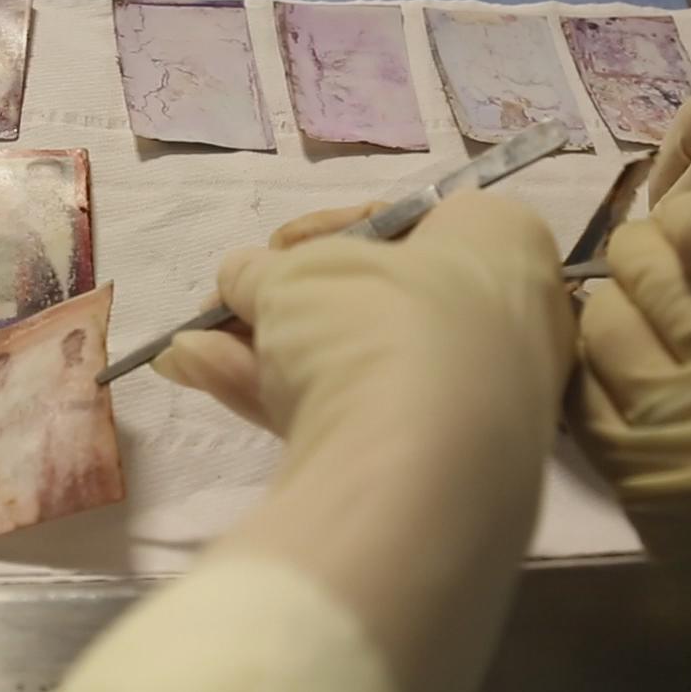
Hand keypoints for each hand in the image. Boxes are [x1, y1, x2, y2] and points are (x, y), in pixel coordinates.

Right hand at [154, 193, 574, 466]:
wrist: (413, 471)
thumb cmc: (375, 324)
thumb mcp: (296, 274)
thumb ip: (262, 271)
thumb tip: (244, 279)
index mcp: (502, 246)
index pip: (414, 220)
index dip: (329, 229)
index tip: (272, 248)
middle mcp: (505, 323)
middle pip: (373, 301)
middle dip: (283, 304)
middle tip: (224, 307)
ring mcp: (472, 405)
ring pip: (353, 365)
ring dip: (262, 352)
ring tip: (185, 349)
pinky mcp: (432, 471)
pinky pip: (350, 417)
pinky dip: (277, 396)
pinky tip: (202, 377)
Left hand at [571, 187, 690, 691]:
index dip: (690, 220)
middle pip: (646, 265)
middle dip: (644, 261)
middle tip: (659, 282)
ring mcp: (687, 428)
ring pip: (600, 323)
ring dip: (610, 316)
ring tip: (641, 335)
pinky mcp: (639, 481)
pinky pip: (580, 395)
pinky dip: (589, 376)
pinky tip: (616, 381)